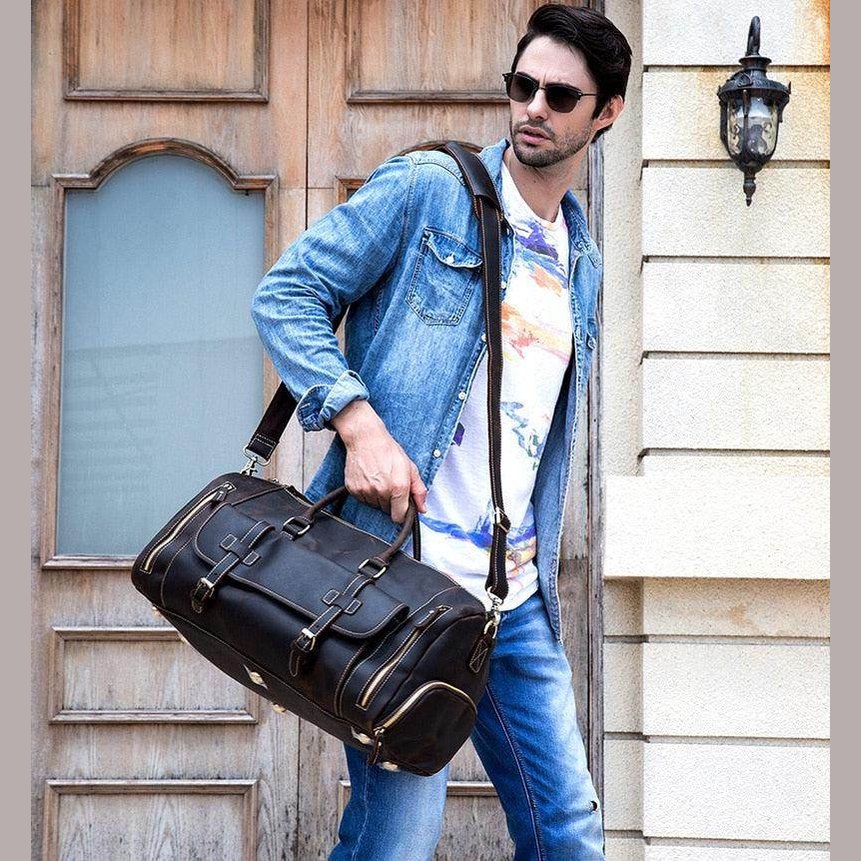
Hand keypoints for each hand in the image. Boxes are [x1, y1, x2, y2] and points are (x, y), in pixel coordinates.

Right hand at [331, 400, 428, 523]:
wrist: (366, 439)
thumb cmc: (388, 450)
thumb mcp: (410, 467)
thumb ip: (418, 490)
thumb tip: (422, 508)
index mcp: (398, 487)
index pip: (399, 516)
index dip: (401, 513)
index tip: (401, 508)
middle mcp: (382, 491)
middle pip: (386, 510)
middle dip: (390, 501)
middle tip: (390, 484)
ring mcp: (366, 491)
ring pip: (374, 505)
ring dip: (378, 497)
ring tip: (379, 479)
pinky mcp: (354, 489)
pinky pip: (362, 500)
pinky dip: (366, 493)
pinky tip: (370, 479)